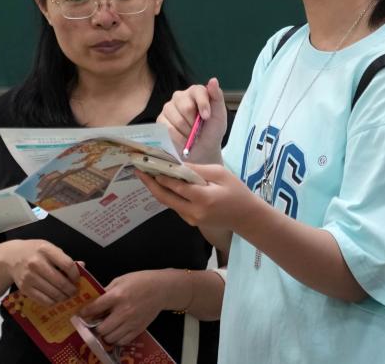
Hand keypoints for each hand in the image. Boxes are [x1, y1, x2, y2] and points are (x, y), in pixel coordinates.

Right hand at [0, 239, 79, 306]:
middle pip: (61, 282)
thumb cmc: (33, 252)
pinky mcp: (25, 288)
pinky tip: (55, 299)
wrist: (10, 257)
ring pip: (53, 293)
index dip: (75, 275)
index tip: (77, 279)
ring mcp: (29, 277)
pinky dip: (52, 302)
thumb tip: (82, 266)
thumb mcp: (48, 248)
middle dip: (71, 290)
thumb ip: (63, 257)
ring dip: (63, 297)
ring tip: (66, 296)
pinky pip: (43, 300)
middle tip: (74, 292)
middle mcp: (36, 263)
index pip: (67, 264)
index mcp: (45, 249)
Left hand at [79, 269, 188, 345]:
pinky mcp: (139, 329)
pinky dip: (116, 339)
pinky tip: (115, 332)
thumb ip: (106, 291)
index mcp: (117, 296)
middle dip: (95, 326)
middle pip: (102, 328)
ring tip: (105, 327)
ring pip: (111, 337)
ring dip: (105, 334)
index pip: (96, 308)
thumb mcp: (120, 280)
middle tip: (94, 321)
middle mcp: (124, 311)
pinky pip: (123, 341)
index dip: (85, 312)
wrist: (160, 289)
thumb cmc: (140, 281)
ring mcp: (132, 322)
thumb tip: (94, 300)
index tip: (81, 314)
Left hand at [136, 164, 257, 233]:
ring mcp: (191, 219)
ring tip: (145, 173)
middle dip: (149, 183)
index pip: (175, 185)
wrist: (247, 217)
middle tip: (138, 169)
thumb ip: (197, 170)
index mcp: (203, 199)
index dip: (159, 174)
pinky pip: (175, 206)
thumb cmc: (236, 191)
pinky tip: (160, 183)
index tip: (147, 163)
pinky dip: (166, 194)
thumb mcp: (219, 174)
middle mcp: (193, 212)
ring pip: (167, 202)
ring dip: (156, 188)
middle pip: (164, 197)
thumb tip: (175, 164)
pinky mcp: (190, 221)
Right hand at [158, 78, 226, 163]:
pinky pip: (167, 128)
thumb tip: (213, 80)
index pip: (198, 91)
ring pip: (177, 120)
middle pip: (186, 107)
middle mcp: (180, 97)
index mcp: (195, 92)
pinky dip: (179, 138)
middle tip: (199, 129)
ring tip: (192, 135)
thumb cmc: (212, 131)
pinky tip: (183, 139)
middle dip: (195, 123)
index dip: (203, 104)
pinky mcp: (160, 120)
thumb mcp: (220, 115)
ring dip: (188, 132)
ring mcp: (168, 108)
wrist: (203, 150)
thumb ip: (217, 97)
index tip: (207, 117)